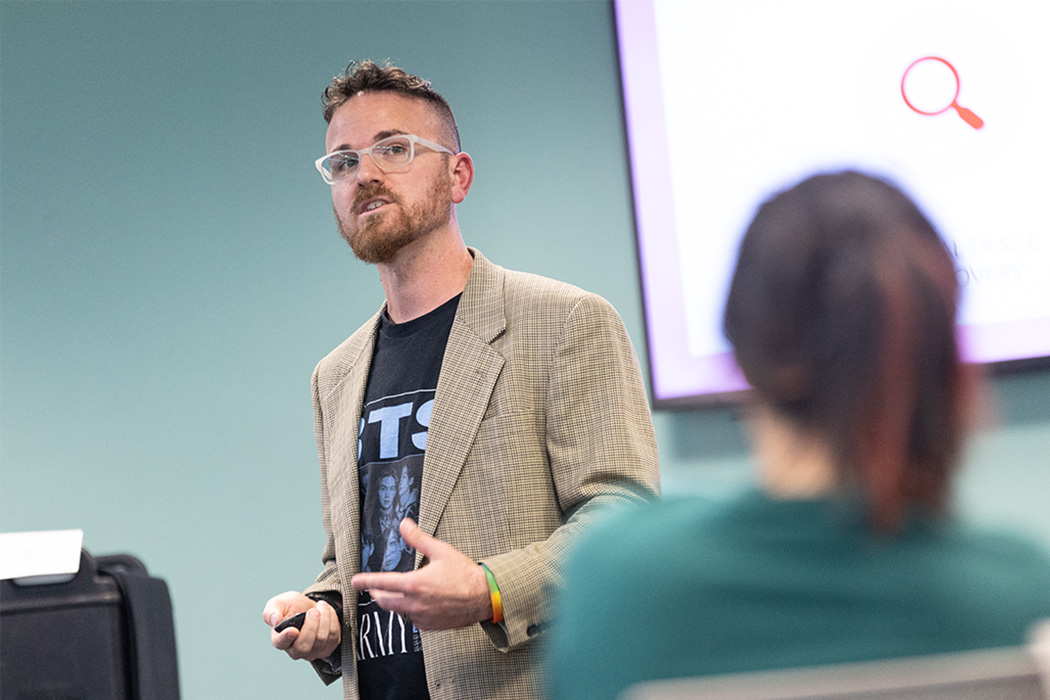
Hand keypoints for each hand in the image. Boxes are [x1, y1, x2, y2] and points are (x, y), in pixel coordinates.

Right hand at [262, 591, 340, 660]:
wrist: (309, 607)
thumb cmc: (291, 607)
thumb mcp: (278, 604)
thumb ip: (272, 611)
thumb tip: (275, 620)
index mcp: (280, 640)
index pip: (281, 644)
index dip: (287, 638)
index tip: (293, 630)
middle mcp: (295, 650)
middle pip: (304, 646)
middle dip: (311, 626)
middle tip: (313, 611)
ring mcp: (312, 652)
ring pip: (321, 639)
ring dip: (324, 618)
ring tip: (320, 606)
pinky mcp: (327, 649)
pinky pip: (334, 637)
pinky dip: (332, 620)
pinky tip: (327, 612)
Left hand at [350, 518, 491, 630]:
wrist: (483, 597)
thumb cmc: (464, 573)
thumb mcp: (441, 551)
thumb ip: (418, 538)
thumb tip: (404, 524)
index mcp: (414, 584)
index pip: (381, 583)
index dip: (365, 581)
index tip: (354, 581)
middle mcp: (414, 603)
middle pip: (384, 601)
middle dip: (378, 593)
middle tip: (376, 588)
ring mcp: (421, 617)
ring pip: (398, 611)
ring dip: (395, 602)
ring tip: (402, 592)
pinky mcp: (429, 625)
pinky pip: (412, 619)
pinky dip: (410, 611)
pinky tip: (419, 603)